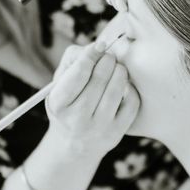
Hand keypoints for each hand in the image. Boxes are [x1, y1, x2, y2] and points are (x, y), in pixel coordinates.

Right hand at [46, 41, 139, 157]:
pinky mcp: (116, 133)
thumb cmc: (68, 104)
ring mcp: (98, 128)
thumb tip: (98, 47)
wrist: (74, 144)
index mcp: (58, 103)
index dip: (92, 54)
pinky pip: (131, 103)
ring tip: (117, 69)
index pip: (79, 72)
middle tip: (109, 57)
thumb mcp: (59, 84)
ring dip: (120, 71)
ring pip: (117, 89)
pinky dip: (131, 89)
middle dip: (108, 60)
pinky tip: (123, 86)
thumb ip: (73, 60)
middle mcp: (77, 118)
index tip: (100, 45)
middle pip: (100, 78)